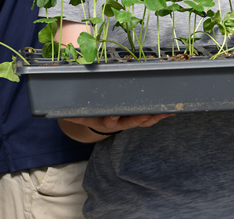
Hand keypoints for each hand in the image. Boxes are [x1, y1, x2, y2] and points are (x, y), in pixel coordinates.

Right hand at [59, 113, 173, 141]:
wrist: (95, 121)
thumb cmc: (88, 114)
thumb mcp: (79, 115)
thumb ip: (74, 114)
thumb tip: (63, 111)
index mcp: (105, 120)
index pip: (108, 121)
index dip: (112, 119)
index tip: (114, 116)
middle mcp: (118, 123)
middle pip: (130, 122)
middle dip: (139, 119)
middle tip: (147, 115)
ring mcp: (128, 121)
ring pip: (143, 121)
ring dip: (155, 117)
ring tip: (166, 111)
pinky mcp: (136, 117)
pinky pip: (149, 117)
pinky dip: (159, 114)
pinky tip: (170, 110)